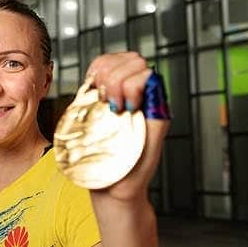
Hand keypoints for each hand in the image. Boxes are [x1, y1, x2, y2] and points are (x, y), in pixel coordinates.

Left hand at [85, 52, 169, 202]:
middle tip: (107, 100)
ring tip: (117, 106)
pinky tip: (127, 108)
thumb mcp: (88, 123)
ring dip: (122, 81)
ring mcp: (149, 101)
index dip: (102, 68)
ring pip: (138, 64)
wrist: (113, 188)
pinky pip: (151, 81)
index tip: (96, 91)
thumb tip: (89, 80)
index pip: (110, 60)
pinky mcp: (159, 112)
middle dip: (111, 74)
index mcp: (116, 93)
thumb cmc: (99, 160)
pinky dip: (135, 88)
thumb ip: (91, 100)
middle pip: (128, 57)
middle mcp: (136, 93)